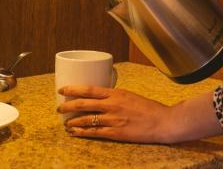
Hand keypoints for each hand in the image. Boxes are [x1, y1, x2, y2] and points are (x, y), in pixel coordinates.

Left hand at [57, 85, 174, 143]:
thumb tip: (102, 98)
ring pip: (86, 119)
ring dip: (73, 121)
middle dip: (68, 105)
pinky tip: (75, 132)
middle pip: (83, 104)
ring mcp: (113, 119)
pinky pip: (94, 133)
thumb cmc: (149, 108)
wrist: (163, 122)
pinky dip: (82, 132)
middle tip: (59, 107)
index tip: (62, 89)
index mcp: (116, 93)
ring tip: (66, 123)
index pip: (89, 89)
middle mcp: (112, 105)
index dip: (73, 89)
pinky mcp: (116, 133)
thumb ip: (116, 97)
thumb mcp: (131, 95)